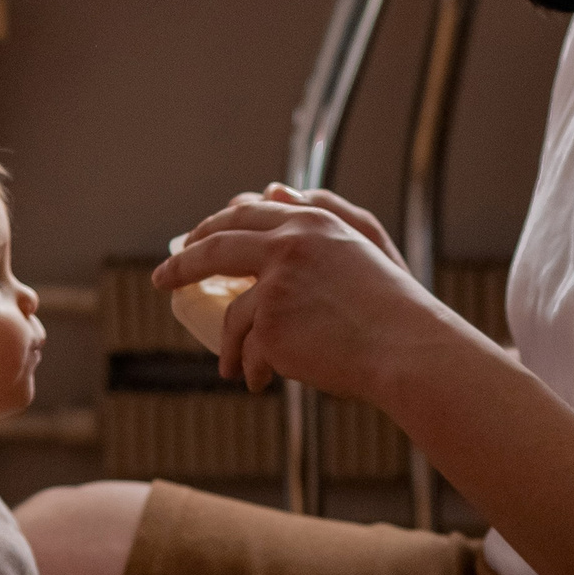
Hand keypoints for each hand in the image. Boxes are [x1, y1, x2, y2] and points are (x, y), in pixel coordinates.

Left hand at [154, 194, 461, 400]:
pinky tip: (257, 382)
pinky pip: (248, 350)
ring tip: (229, 367)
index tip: (197, 241)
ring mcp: (277, 282)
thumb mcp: (362, 252)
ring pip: (233, 314)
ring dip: (228, 344)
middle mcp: (291, 242)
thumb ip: (319, 222)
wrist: (407, 348)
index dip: (216, 226)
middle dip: (183, 263)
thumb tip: (270, 192)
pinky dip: (251, 368)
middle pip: (216, 246)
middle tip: (165, 279)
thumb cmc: (393, 308)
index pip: (248, 213)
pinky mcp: (271, 323)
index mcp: (314, 221)